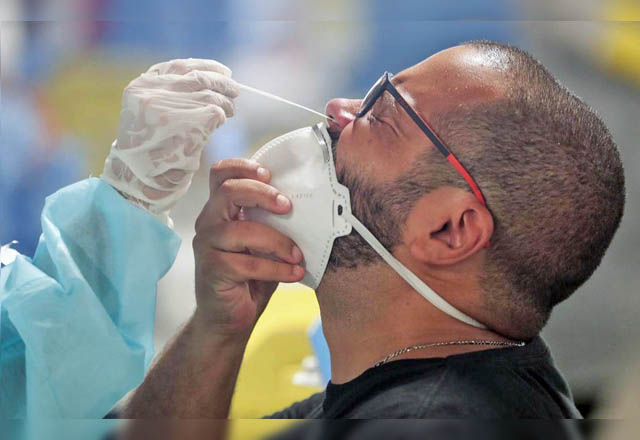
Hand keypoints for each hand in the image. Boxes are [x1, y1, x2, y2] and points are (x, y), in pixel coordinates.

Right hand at [101, 58, 237, 220]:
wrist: (140, 179)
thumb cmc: (148, 149)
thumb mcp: (148, 113)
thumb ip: (169, 94)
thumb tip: (207, 79)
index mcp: (140, 87)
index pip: (179, 66)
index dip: (204, 66)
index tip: (222, 70)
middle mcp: (152, 93)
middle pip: (198, 78)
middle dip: (220, 82)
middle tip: (234, 90)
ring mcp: (169, 108)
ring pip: (209, 95)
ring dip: (225, 101)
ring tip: (231, 109)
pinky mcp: (188, 125)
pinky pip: (215, 112)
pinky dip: (223, 114)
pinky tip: (224, 120)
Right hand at [192, 158, 304, 337]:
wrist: (230, 319)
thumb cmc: (250, 276)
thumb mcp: (263, 243)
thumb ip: (272, 221)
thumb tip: (306, 202)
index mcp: (220, 210)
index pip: (220, 173)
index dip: (243, 166)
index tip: (269, 174)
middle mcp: (209, 222)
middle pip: (228, 191)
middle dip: (263, 194)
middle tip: (288, 207)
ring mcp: (207, 245)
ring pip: (241, 230)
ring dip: (277, 241)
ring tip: (297, 255)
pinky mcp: (212, 270)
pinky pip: (248, 264)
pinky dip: (277, 269)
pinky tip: (293, 274)